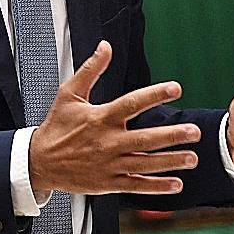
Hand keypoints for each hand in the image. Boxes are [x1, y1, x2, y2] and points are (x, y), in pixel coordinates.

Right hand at [28, 41, 200, 197]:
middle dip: (172, 136)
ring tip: (192, 158)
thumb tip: (105, 47)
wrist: (39, 162)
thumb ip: (90, 70)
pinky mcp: (108, 183)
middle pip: (145, 139)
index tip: (175, 88)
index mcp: (100, 118)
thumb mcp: (69, 94)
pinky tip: (175, 184)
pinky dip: (157, 186)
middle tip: (194, 132)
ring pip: (145, 164)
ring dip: (171, 162)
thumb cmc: (56, 127)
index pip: (132, 103)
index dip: (154, 95)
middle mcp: (107, 142)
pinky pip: (136, 185)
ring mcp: (109, 164)